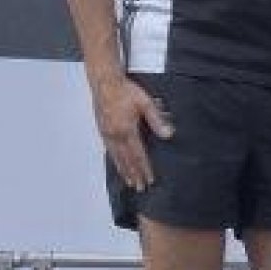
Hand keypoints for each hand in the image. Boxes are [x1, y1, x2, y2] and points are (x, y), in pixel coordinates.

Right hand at [92, 72, 173, 189]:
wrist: (105, 81)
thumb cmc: (125, 90)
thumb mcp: (145, 103)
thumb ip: (157, 120)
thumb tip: (168, 134)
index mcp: (126, 129)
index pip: (138, 154)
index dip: (145, 168)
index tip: (150, 180)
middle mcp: (115, 135)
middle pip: (127, 160)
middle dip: (135, 175)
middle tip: (140, 188)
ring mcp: (107, 133)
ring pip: (116, 157)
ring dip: (124, 171)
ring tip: (130, 182)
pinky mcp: (102, 130)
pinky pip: (109, 150)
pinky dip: (115, 161)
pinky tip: (118, 165)